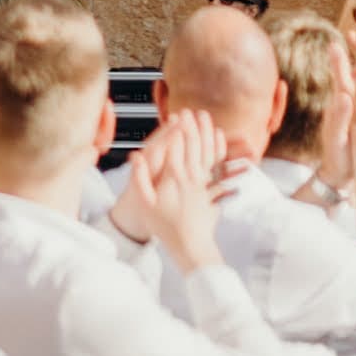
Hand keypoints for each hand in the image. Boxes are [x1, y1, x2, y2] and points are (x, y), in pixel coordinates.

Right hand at [126, 112, 225, 274]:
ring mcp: (203, 181)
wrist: (190, 244)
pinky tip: (219, 137)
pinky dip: (219, 148)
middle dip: (192, 125)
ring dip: (206, 131)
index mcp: (173, 177)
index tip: (177, 115)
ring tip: (204, 116)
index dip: (177, 128)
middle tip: (189, 110)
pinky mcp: (211, 187)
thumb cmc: (165, 225)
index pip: (176, 145)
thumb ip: (140, 178)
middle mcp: (190, 175)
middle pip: (193, 143)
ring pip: (207, 149)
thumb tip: (136, 156)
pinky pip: (217, 163)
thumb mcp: (145, 203)